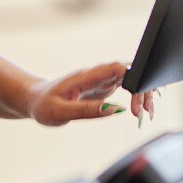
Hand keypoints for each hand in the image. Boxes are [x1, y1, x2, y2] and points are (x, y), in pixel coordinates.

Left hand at [25, 62, 156, 126]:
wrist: (35, 100)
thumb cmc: (44, 105)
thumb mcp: (60, 112)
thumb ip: (87, 110)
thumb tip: (115, 110)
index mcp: (86, 76)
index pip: (115, 68)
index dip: (131, 79)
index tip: (136, 102)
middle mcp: (96, 75)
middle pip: (128, 72)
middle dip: (142, 88)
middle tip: (144, 112)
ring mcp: (101, 80)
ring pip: (130, 78)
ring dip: (142, 92)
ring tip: (147, 114)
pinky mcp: (103, 88)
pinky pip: (125, 87)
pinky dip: (137, 96)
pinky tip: (143, 108)